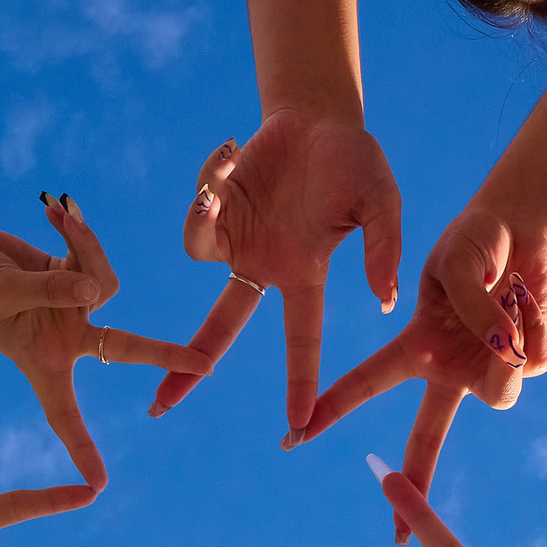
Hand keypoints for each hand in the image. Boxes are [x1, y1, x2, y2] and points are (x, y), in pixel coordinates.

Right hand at [0, 198, 212, 488]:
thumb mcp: (2, 290)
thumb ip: (52, 290)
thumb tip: (100, 291)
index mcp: (41, 360)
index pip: (64, 414)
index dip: (82, 449)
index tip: (99, 486)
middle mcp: (65, 338)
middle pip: (126, 348)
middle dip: (165, 353)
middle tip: (207, 365)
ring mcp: (72, 304)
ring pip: (107, 280)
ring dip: (87, 247)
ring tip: (58, 217)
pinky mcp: (73, 272)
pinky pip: (91, 251)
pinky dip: (76, 229)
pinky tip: (54, 209)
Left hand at [161, 110, 402, 438]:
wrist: (319, 117)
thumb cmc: (356, 161)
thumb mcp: (381, 203)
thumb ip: (384, 250)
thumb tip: (387, 301)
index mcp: (305, 274)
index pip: (301, 341)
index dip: (299, 384)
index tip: (296, 428)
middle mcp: (264, 266)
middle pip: (220, 326)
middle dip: (190, 367)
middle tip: (159, 405)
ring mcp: (235, 237)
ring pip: (196, 251)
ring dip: (202, 216)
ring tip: (223, 181)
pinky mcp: (215, 205)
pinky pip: (196, 211)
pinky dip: (207, 182)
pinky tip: (231, 151)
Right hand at [293, 255, 546, 541]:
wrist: (522, 230)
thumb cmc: (475, 241)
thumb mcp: (459, 263)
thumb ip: (474, 309)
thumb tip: (504, 353)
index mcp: (415, 347)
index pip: (367, 382)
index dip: (332, 408)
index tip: (297, 434)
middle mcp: (447, 370)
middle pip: (426, 437)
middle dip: (415, 483)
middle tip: (399, 535)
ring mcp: (486, 372)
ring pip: (501, 393)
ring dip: (507, 350)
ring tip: (508, 295)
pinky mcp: (525, 365)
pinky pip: (535, 361)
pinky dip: (536, 324)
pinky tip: (528, 299)